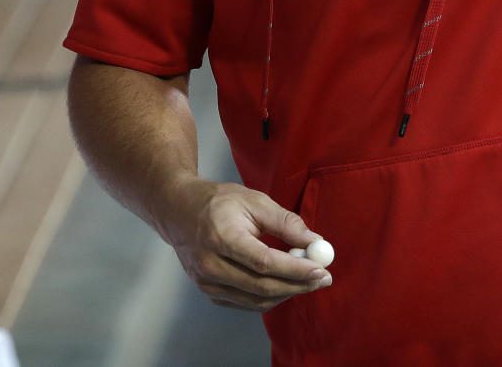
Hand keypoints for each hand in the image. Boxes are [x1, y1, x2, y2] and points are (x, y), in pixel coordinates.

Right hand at [160, 177, 331, 310]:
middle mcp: (211, 265)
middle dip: (298, 285)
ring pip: (255, 299)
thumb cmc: (219, 202)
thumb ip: (285, 222)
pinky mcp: (209, 292)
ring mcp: (207, 283)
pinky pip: (245, 302)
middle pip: (261, 286)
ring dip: (287, 293)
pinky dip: (269, 296)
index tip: (321, 269)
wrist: (178, 211)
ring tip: (309, 280)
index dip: (295, 269)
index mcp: (222, 237)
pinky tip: (285, 284)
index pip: (264, 262)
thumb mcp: (254, 200)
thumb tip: (316, 241)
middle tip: (323, 279)